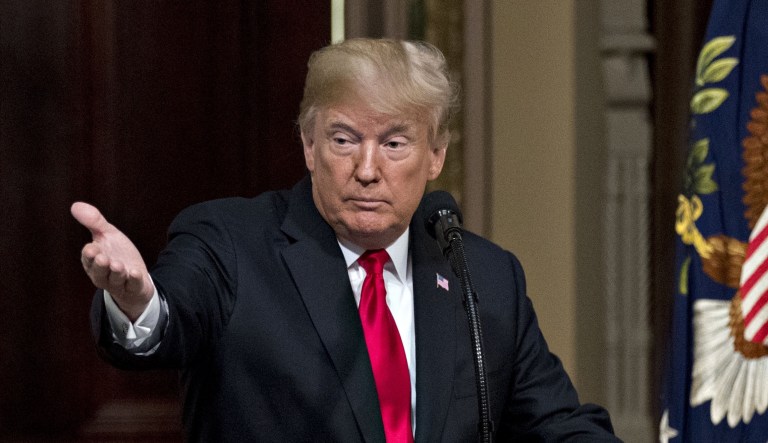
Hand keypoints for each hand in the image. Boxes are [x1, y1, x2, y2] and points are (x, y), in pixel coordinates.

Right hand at [71, 202, 153, 320]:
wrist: (136, 274)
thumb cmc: (117, 254)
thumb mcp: (108, 236)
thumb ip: (94, 223)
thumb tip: (75, 205)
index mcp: (94, 262)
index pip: (88, 259)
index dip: (90, 255)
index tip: (91, 248)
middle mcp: (104, 275)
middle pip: (99, 273)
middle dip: (100, 266)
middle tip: (103, 258)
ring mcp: (120, 283)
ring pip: (115, 281)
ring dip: (116, 273)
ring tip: (118, 265)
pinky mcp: (134, 288)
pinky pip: (133, 286)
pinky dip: (134, 280)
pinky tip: (135, 272)